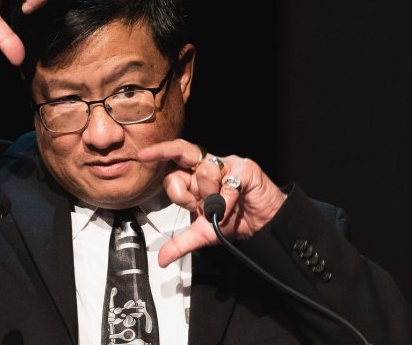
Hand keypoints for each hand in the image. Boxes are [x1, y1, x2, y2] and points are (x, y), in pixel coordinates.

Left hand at [137, 138, 286, 266]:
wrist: (264, 225)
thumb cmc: (234, 221)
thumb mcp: (202, 235)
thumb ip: (180, 244)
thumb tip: (162, 260)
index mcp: (195, 177)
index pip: (173, 165)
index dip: (170, 184)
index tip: (147, 163)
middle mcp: (209, 166)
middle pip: (183, 151)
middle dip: (172, 167)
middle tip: (172, 185)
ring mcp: (228, 164)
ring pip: (205, 171)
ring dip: (211, 198)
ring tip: (221, 209)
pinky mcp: (246, 169)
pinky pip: (229, 182)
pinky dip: (228, 201)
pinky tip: (234, 208)